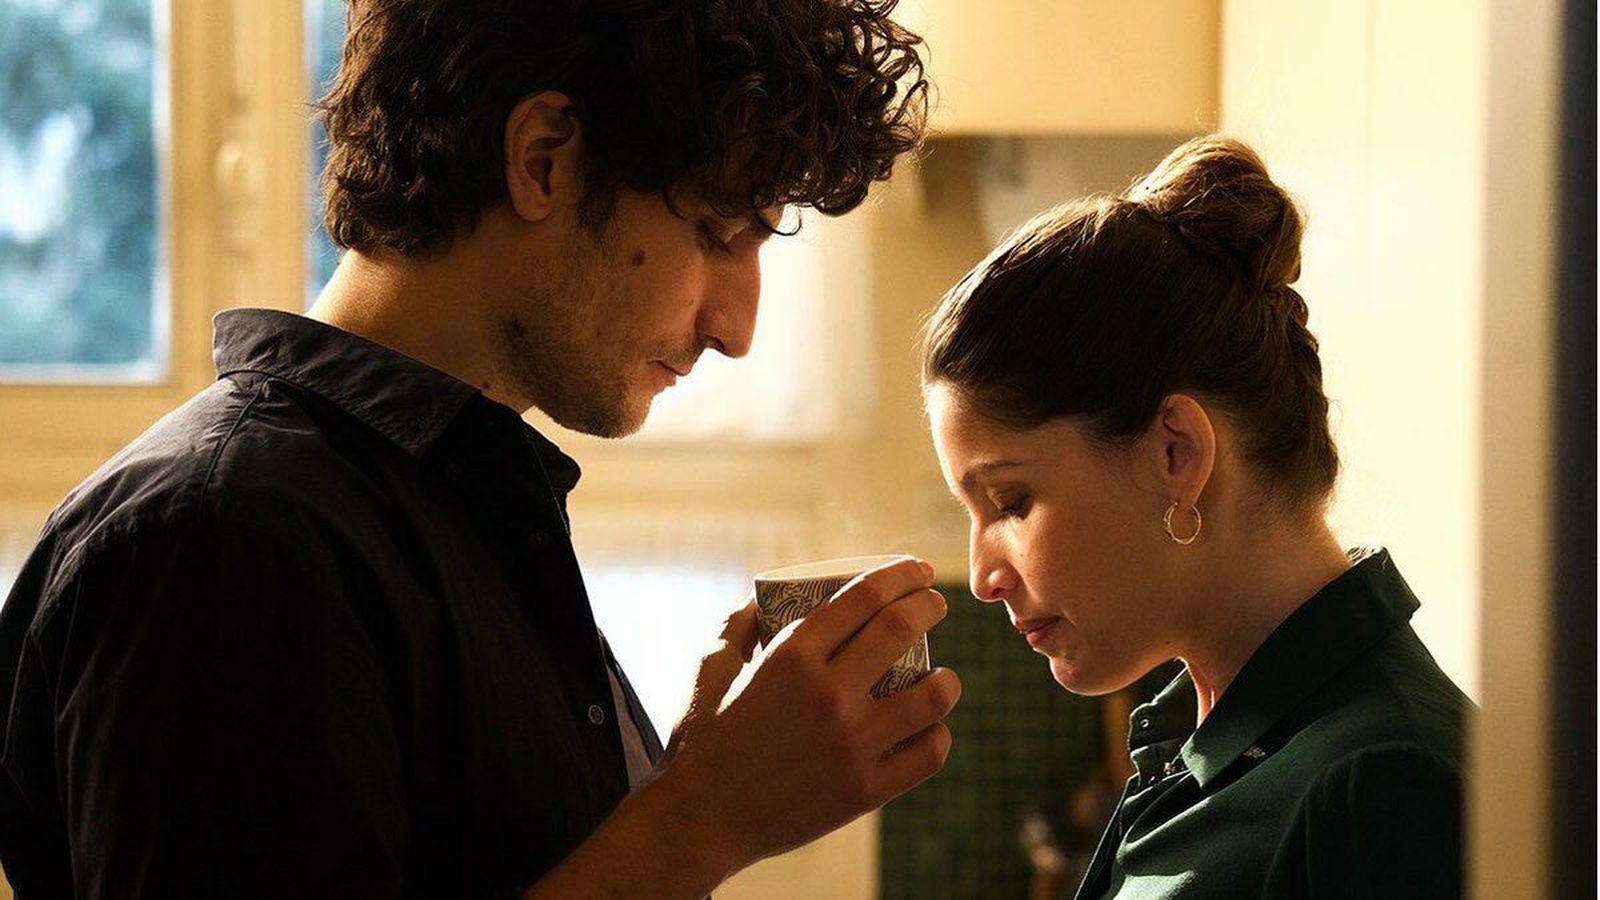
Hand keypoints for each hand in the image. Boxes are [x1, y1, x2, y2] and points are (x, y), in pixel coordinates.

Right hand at [654, 557, 960, 876]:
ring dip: (946, 678)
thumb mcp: (709, 670)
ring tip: (942, 677)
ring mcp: (851, 744)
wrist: (701, 821)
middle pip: (902, 629)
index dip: (900, 574)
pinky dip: (937, 735)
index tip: (917, 571)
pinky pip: (928, 754)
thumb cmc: (703, 742)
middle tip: (934, 604)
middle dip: (929, 606)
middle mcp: (827, 694)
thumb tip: (763, 599)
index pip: (865, 596)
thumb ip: (737, 627)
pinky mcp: (865, 790)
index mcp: (790, 656)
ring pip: (932, 695)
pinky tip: (929, 728)